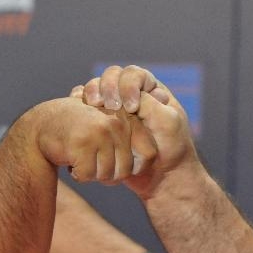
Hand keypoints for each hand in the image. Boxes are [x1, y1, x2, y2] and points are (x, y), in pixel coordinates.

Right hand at [33, 98, 155, 183]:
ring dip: (92, 174)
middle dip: (108, 174)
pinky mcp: (81, 143)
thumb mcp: (110, 127)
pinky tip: (72, 161)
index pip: (148, 155)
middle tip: (93, 163)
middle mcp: (116, 123)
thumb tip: (150, 160)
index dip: (134, 167)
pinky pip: (87, 175)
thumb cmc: (80, 129)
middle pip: (125, 171)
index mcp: (128, 119)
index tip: (116, 163)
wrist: (43, 124)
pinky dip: (78, 175)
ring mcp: (99, 132)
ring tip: (82, 158)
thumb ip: (132, 138)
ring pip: (106, 175)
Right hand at [72, 66, 197, 197]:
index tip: (131, 107)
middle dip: (106, 86)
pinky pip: (87, 106)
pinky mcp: (102, 123)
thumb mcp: (167, 122)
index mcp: (150, 90)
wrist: (162, 176)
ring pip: (98, 89)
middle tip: (106, 104)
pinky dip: (81, 105)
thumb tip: (125, 91)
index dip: (128, 86)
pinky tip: (81, 110)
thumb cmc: (172, 149)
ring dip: (92, 93)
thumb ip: (149, 103)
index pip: (133, 75)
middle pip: (111, 77)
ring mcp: (115, 108)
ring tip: (92, 105)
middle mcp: (131, 94)